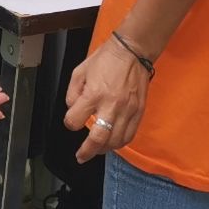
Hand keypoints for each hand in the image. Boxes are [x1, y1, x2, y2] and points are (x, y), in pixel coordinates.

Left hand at [65, 40, 151, 160]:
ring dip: (104, 149)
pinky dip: (120, 143)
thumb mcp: (79, 71)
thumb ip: (72, 93)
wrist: (132, 52)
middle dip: (87, 151)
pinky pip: (130, 135)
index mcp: (93, 94)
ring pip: (116, 141)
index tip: (71, 121)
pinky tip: (113, 142)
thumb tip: (73, 110)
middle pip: (98, 139)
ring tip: (97, 150)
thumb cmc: (106, 59)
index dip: (70, 123)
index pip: (75, 120)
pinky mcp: (138, 111)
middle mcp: (111, 105)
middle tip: (81, 156)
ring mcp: (127, 110)